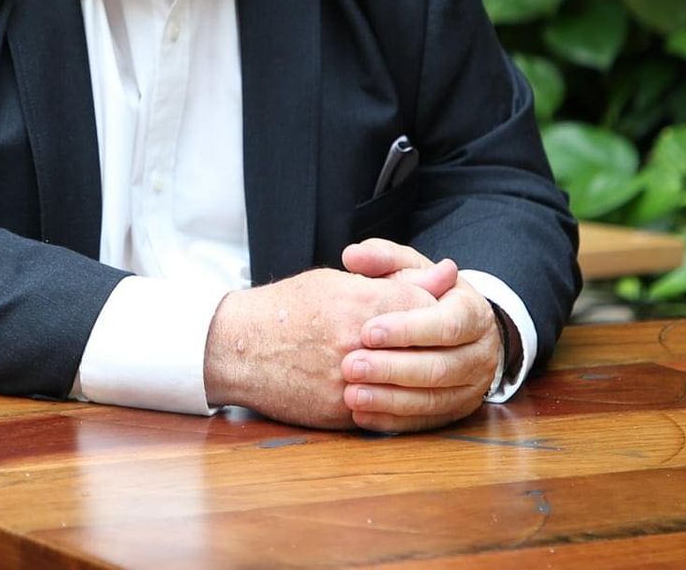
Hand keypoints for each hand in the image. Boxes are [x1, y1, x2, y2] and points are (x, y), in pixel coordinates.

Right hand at [202, 261, 454, 429]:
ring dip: (411, 377)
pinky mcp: (339, 411)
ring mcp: (349, 380)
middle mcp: (358, 341)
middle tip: (424, 343)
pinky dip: (388, 401)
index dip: (432, 308)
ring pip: (406, 385)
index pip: (426, 306)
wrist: (237, 348)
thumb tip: (447, 274)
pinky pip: (381, 411)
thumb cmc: (287, 308)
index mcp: (361, 302)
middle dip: (429, 345)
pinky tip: (385, 390)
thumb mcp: (338, 281)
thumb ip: (395, 280)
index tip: (427, 310)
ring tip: (406, 366)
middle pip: (422, 347)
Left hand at [338, 270, 499, 433]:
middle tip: (350, 365)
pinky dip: (392, 421)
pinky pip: (425, 422)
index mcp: (473, 313)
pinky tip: (361, 415)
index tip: (368, 332)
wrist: (457, 327)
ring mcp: (472, 387)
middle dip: (392, 369)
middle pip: (439, 368)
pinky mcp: (457, 411)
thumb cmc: (426, 293)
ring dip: (389, 400)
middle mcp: (480, 353)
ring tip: (350, 394)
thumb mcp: (411, 268)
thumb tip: (352, 255)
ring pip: (433, 400)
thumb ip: (383, 259)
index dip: (408, 330)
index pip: (447, 325)